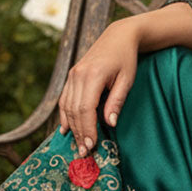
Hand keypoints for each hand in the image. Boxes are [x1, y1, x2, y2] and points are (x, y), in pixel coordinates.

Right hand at [59, 19, 139, 155]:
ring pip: (66, 106)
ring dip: (71, 128)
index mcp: (93, 75)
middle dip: (79, 133)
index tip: (91, 146)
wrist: (118, 36)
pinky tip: (66, 130)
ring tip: (77, 145)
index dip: (87, 129)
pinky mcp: (71, 76)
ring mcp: (72, 75)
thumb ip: (117, 101)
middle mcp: (78, 75)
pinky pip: (64, 99)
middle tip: (84, 153)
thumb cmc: (126, 58)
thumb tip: (109, 124)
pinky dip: (65, 115)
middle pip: (74, 111)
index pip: (85, 108)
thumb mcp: (127, 80)